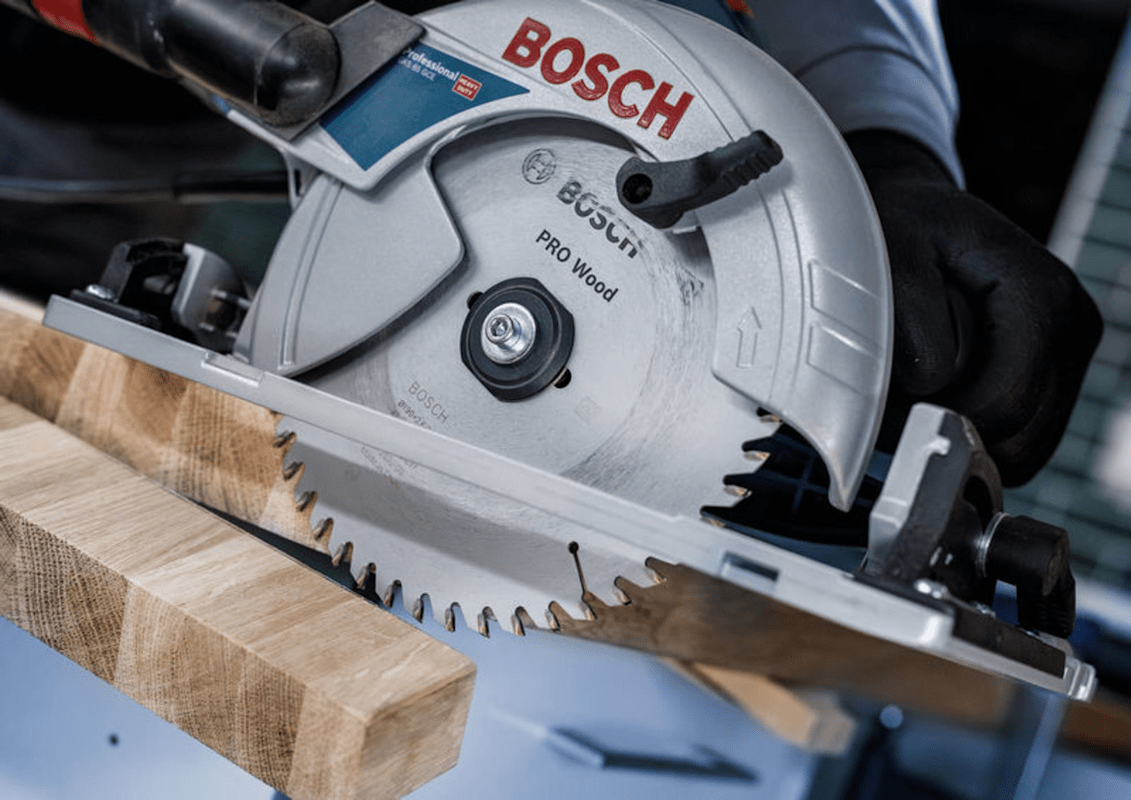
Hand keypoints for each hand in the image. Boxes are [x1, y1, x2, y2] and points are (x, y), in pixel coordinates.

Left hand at [846, 129, 1101, 485]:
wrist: (917, 215)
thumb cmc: (901, 229)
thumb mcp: (890, 255)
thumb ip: (909, 320)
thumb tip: (930, 384)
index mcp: (1040, 292)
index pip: (1006, 403)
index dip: (945, 419)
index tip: (893, 405)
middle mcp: (1072, 324)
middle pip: (1021, 434)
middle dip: (956, 431)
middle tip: (899, 400)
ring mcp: (1071, 352)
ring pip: (1024, 445)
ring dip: (967, 433)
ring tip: (919, 390)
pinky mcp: (1058, 373)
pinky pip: (1021, 437)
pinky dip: (978, 430)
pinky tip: (942, 393)